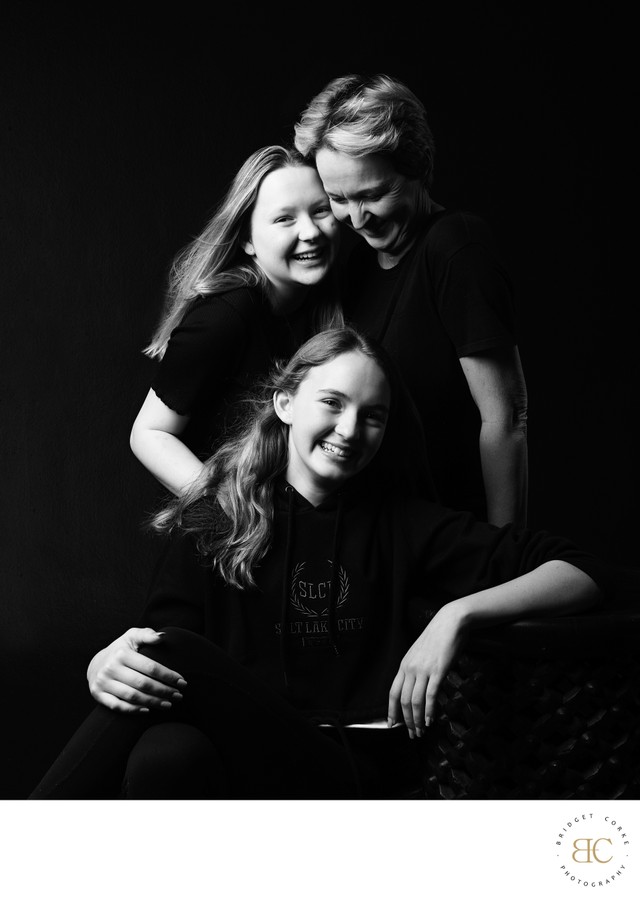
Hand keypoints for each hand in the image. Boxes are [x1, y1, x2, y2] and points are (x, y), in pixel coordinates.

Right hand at [87, 627, 186, 712]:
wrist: (96, 663)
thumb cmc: (121, 649)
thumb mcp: (132, 636)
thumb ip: (147, 635)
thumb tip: (163, 637)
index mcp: (122, 653)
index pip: (150, 667)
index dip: (168, 676)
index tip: (182, 682)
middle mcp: (110, 668)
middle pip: (143, 684)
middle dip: (164, 691)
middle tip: (179, 695)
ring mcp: (103, 682)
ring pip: (132, 697)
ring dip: (153, 702)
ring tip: (169, 704)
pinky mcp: (98, 694)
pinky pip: (118, 706)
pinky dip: (133, 710)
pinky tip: (148, 710)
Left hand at [388, 602, 466, 737]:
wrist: (450, 623)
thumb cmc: (437, 639)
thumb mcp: (420, 654)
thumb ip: (416, 670)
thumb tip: (416, 689)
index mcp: (404, 665)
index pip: (393, 692)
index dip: (392, 710)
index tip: (392, 725)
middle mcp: (410, 668)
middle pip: (403, 701)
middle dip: (407, 721)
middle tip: (412, 734)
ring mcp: (424, 670)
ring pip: (415, 701)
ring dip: (417, 719)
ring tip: (421, 731)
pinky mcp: (438, 671)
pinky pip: (430, 695)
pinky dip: (429, 710)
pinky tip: (430, 720)